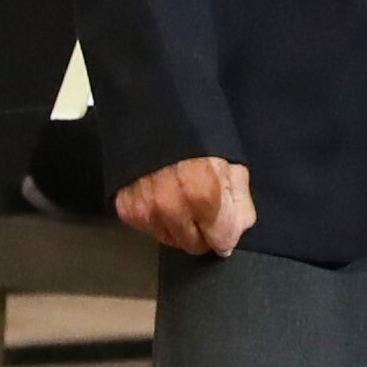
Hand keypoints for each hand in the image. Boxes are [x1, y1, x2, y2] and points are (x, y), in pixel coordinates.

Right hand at [117, 153, 254, 255]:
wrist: (155, 121)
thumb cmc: (200, 142)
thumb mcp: (233, 166)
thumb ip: (239, 205)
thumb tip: (233, 235)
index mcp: (204, 195)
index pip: (221, 240)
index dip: (226, 231)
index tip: (223, 222)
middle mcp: (171, 208)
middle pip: (194, 245)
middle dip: (202, 232)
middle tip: (202, 209)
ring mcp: (145, 210)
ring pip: (170, 240)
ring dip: (178, 228)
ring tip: (180, 199)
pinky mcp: (126, 209)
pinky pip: (148, 229)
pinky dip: (157, 220)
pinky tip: (161, 198)